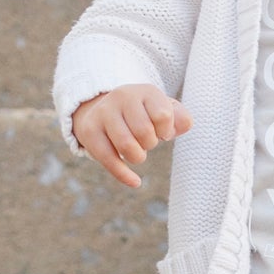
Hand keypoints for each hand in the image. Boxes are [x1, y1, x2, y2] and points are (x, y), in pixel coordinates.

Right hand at [72, 83, 192, 188]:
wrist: (106, 110)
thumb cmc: (144, 115)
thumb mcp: (164, 111)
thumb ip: (180, 118)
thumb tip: (184, 125)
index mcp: (145, 91)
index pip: (163, 115)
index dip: (166, 130)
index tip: (161, 131)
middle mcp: (122, 97)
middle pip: (144, 132)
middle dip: (150, 144)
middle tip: (146, 141)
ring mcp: (104, 113)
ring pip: (127, 146)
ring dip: (138, 157)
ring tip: (137, 151)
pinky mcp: (89, 131)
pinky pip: (108, 159)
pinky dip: (125, 175)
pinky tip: (135, 182)